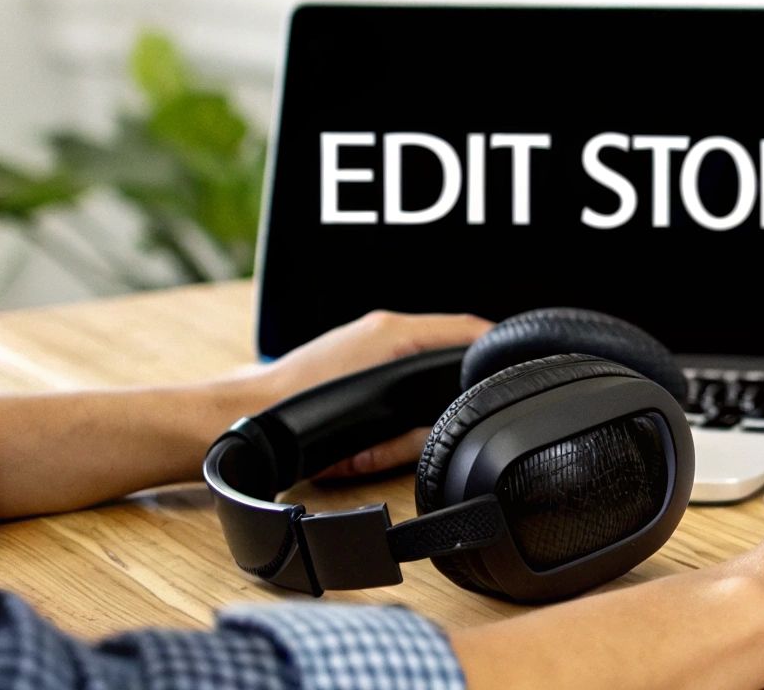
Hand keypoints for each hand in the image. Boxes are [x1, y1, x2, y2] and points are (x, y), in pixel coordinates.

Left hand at [244, 310, 492, 479]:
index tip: (517, 356)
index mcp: (393, 333)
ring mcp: (366, 333)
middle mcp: (382, 326)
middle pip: (449, 336)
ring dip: (440, 365)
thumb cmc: (300, 419)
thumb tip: (453, 427)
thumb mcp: (372, 437)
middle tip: (488, 384)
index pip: (465, 328)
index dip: (496, 342)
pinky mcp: (353, 347)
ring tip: (450, 394)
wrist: (246, 414)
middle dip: (468, 361)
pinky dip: (414, 371)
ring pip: (425, 345)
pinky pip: (401, 353)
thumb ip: (420, 431)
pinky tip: (413, 396)